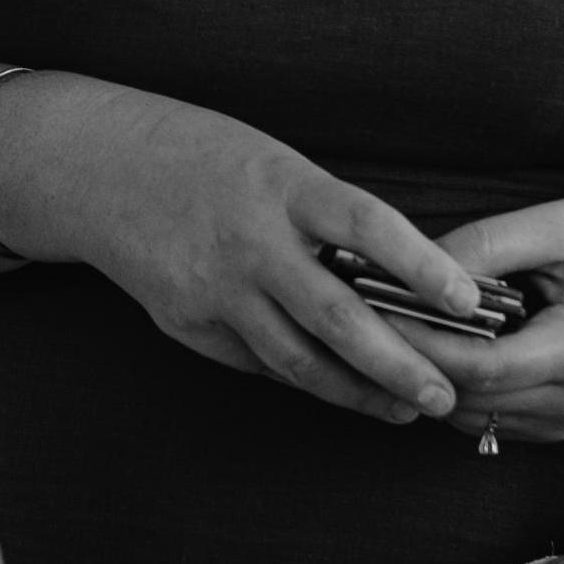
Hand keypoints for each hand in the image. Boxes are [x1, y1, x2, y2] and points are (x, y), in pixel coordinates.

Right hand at [52, 89, 486, 423]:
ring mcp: (215, 289)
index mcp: (279, 185)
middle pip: (338, 319)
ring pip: (301, 362)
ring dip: (359, 394)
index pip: (367, 228)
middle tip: (445, 395)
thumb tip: (390, 282)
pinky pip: (259, 362)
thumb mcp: (268, 163)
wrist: (95, 166)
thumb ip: (321, 217)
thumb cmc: (197, 154)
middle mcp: (250, 241)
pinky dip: (303, 378)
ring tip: (404, 409)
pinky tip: (335, 387)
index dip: (422, 266)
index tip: (467, 301)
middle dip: (400, 366)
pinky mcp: (189, 324)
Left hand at [396, 198, 563, 443]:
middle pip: (467, 400)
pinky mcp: (559, 421)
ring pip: (471, 418)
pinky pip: (489, 419)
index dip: (418, 342)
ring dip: (427, 378)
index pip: (478, 369)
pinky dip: (453, 388)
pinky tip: (432, 343)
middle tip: (362, 313)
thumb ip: (487, 245)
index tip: (372, 307)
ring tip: (388, 324)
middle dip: (409, 359)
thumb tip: (418, 263)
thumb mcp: (559, 224)